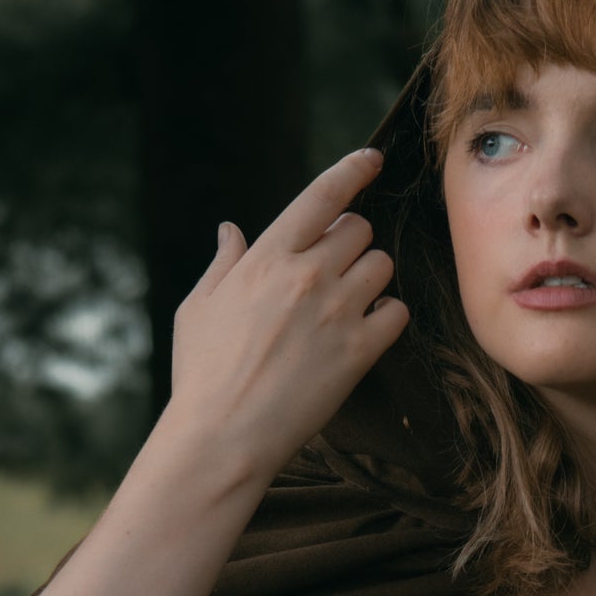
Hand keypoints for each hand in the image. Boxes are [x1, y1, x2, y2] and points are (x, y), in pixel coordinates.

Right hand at [163, 145, 408, 478]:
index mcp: (267, 257)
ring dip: (370, 280)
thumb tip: (231, 230)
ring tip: (346, 306)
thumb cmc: (202, 373)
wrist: (223, 436)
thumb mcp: (198, 308)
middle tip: (333, 272)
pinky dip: (387, 319)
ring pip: (381, 266)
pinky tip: (364, 334)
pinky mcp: (360, 351)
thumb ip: (223, 264)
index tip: (371, 160)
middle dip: (351, 245)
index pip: (322, 196)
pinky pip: (397, 313)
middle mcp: (307, 275)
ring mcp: (337, 312)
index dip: (352, 170)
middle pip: (359, 231)